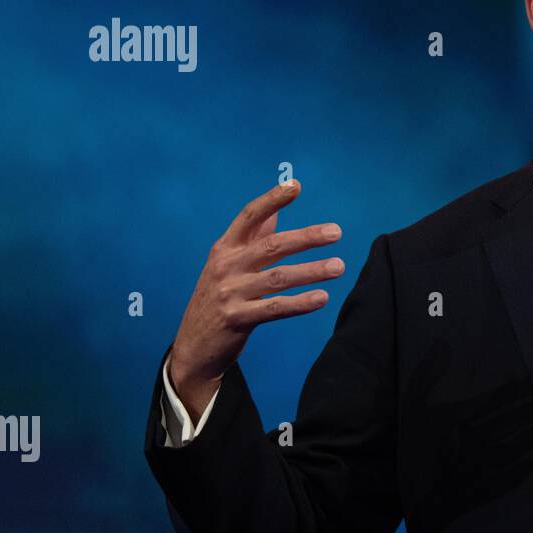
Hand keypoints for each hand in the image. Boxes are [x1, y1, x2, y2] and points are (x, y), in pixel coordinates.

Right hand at [168, 179, 344, 418]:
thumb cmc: (218, 299)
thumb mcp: (227, 265)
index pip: (248, 216)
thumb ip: (251, 239)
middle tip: (336, 232)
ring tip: (339, 266)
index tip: (295, 186)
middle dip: (306, 237)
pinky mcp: (236, 319)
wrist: (193, 346)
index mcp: (224, 249)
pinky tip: (322, 298)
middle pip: (271, 245)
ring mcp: (229, 293)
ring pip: (278, 278)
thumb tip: (276, 211)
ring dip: (312, 270)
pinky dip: (300, 303)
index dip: (271, 200)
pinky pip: (275, 308)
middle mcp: (225, 266)